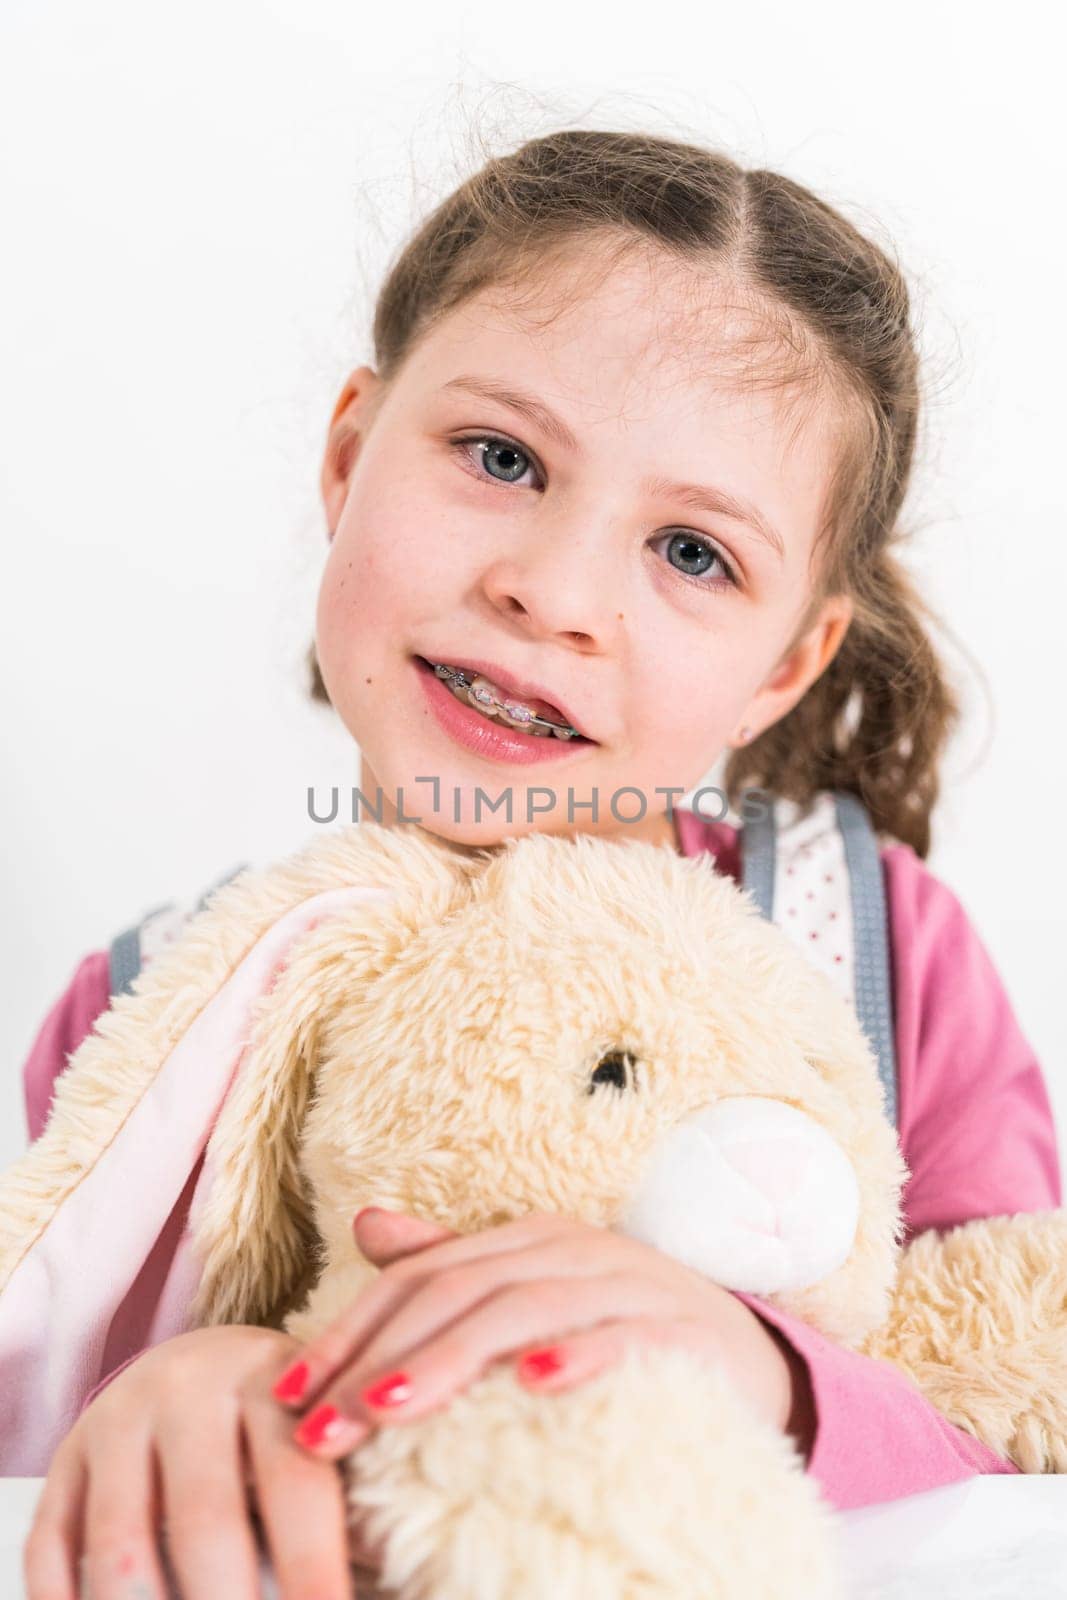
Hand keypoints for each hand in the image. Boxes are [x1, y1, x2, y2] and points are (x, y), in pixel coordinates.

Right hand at [23, 1324, 362, 1599]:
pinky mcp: (67, 1457)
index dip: (313, 1574)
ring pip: (122, 1543)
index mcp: (270, 1379)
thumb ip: (341, 1491)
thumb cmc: (276, 1415)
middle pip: (206, 1521)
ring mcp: (118, 1420)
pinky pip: (53, 1545)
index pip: (296, 1487)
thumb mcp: (313, 1428)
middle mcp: (188, 1388)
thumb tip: (386, 1578)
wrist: (199, 1358)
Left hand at [271, 1207, 800, 1460]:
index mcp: (523, 1240)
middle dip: (378, 1359)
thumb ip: (451, 1262)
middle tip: (320, 1428)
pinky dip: (578, 1355)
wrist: (744, 1355)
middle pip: (455, 1294)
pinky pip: (622, 1336)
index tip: (288, 1396)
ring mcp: (624, 1283)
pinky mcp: (678, 1329)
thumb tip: (366, 1223)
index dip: (347, 1331)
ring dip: (451, 1360)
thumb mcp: (528, 1291)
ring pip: (521, 1311)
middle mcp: (567, 1249)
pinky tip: (536, 1386)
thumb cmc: (615, 1328)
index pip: (417, 1280)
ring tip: (390, 1409)